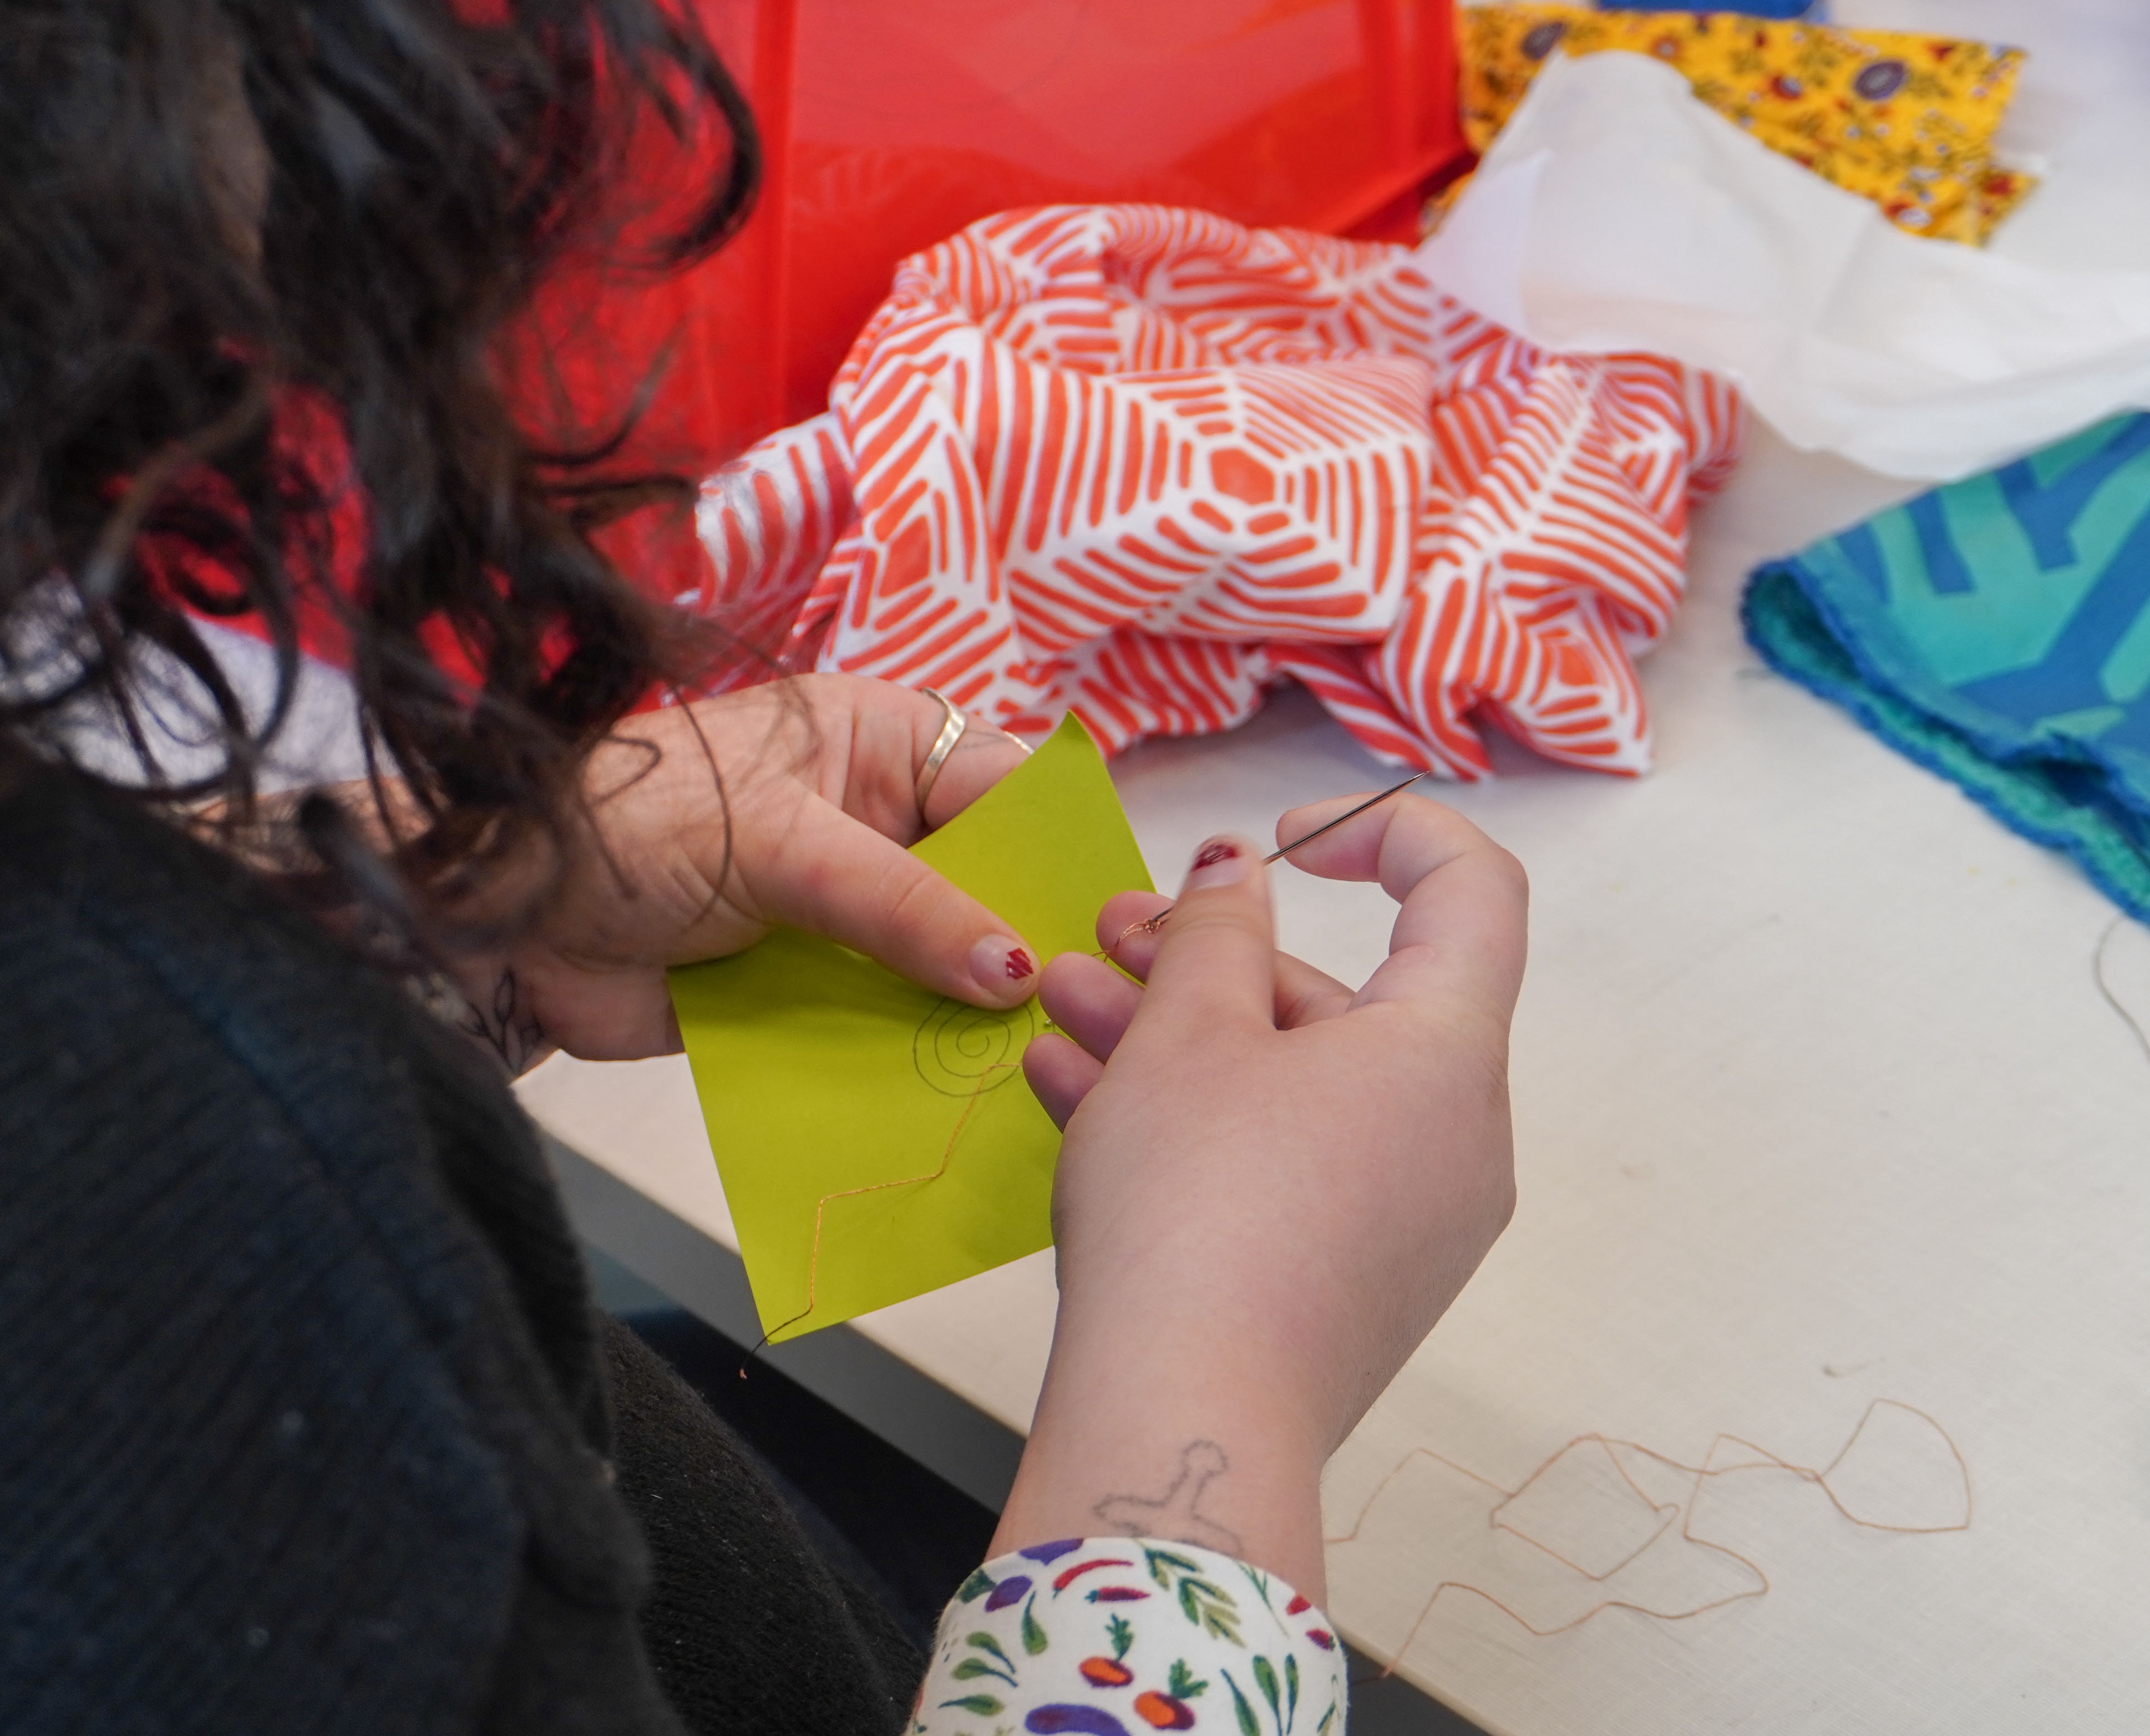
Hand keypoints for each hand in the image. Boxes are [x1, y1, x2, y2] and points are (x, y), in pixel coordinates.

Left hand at [448, 675, 1035, 1067]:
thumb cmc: (634, 826)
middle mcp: (874, 825)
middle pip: (984, 887)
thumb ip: (902, 906)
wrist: (499, 921)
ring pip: (939, 967)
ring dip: (972, 1017)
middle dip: (1022, 948)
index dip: (1057, 852)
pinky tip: (962, 1103)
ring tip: (1041, 1074)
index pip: (1005, 789)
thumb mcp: (784, 846)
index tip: (1112, 925)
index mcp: (877, 747)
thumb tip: (1015, 970)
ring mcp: (843, 914)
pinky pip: (883, 1027)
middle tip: (1088, 1017)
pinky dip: (912, 1061)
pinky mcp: (807, 991)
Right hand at [993, 792, 1526, 1600]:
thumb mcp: (1185, 1035)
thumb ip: (1213, 932)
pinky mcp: (1352, 1281)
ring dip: (1178, 1035)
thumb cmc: (1195, 1209)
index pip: (1471, 890)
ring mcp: (1407, 1219)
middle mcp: (1453, 1135)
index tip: (1285, 840)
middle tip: (1113, 932)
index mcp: (1446, 1053)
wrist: (1184, 1426)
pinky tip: (1078, 1090)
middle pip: (1346, 1001)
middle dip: (1214, 955)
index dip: (1384, 833)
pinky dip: (1200, 1119)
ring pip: (1295, 1086)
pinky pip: (1287, 1163)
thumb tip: (1236, 879)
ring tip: (1062, 1004)